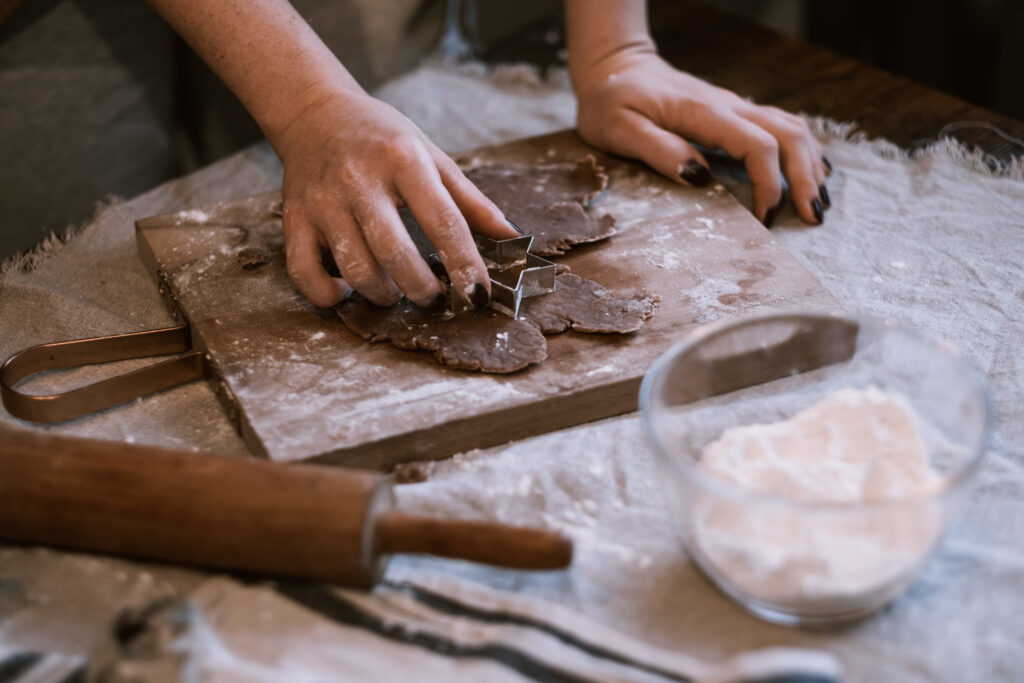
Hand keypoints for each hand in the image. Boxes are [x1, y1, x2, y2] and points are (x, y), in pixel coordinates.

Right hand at [273, 90, 518, 307]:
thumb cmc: (383, 139)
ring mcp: (323, 202)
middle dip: (422, 288)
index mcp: (403, 160)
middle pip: (394, 252)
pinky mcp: (295, 220)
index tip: (478, 293)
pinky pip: (305, 273)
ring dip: (383, 294)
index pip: (443, 221)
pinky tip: (348, 291)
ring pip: (354, 268)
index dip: (465, 264)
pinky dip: (328, 295)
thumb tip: (513, 237)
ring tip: (397, 292)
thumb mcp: (432, 156)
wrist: (315, 114)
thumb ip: (471, 201)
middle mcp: (359, 180)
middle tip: (434, 296)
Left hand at [572, 47, 830, 226]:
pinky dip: (802, 151)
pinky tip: (810, 174)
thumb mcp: (620, 129)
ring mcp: (735, 106)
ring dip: (810, 165)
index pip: (757, 145)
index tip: (763, 218)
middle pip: (789, 135)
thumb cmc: (611, 102)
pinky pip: (783, 126)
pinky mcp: (735, 112)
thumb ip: (659, 150)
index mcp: (703, 113)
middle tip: (812, 217)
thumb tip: (699, 177)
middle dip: (805, 178)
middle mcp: (729, 105)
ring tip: (816, 202)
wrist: (616, 67)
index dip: (768, 183)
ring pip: (793, 128)